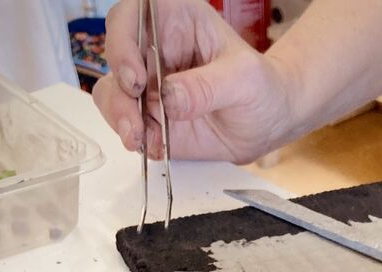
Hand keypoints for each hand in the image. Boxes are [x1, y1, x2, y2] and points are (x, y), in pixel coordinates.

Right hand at [93, 0, 293, 162]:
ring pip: (113, 93)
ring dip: (120, 118)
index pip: (131, 14)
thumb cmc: (261, 88)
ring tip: (140, 139)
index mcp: (175, 19)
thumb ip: (207, 87)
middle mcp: (154, 48)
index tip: (135, 77)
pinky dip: (135, 138)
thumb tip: (168, 99)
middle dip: (119, 93)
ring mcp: (149, 84)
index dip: (122, 41)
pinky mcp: (150, 116)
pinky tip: (152, 146)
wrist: (267, 124)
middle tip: (134, 122)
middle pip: (115, 58)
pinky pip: (127, 124)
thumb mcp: (244, 80)